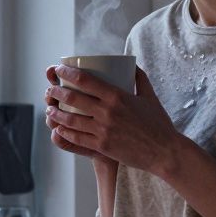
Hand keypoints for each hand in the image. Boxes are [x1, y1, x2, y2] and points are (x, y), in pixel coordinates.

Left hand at [43, 65, 183, 176]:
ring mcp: (103, 130)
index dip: (66, 73)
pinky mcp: (101, 146)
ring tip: (50, 109)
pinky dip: (64, 132)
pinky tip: (58, 129)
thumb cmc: (158, 123)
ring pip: (70, 120)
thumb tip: (131, 64)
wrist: (165, 152)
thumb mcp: (150, 96)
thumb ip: (140, 78)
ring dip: (56, 113)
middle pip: (72, 98)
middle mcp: (107, 112)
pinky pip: (76, 138)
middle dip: (56, 92)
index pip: (84, 80)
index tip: (58, 70)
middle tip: (50, 90)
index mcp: (117, 96)